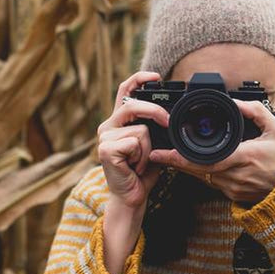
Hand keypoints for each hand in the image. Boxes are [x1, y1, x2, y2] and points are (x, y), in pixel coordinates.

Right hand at [97, 71, 168, 209]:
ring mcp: (104, 138)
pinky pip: (136, 143)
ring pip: (141, 129)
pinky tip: (134, 167)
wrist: (132, 197)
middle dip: (156, 113)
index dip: (139, 78)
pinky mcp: (106, 150)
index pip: (125, 91)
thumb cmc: (142, 172)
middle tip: (168, 124)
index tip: (156, 76)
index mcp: (118, 122)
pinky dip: (143, 157)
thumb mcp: (153, 145)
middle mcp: (108, 126)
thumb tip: (170, 116)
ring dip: (149, 149)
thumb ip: (155, 129)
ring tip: (140, 162)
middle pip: (133, 105)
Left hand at [148, 99, 274, 204]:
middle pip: (197, 170)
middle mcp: (235, 175)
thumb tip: (236, 102)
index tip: (165, 152)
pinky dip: (198, 173)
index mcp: (245, 157)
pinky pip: (210, 182)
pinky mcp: (231, 194)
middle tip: (156, 154)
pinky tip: (188, 165)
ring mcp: (232, 187)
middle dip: (175, 162)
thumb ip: (256, 112)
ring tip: (167, 156)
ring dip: (184, 167)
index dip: (183, 157)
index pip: (207, 159)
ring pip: (201, 177)